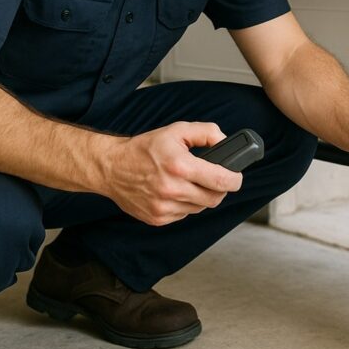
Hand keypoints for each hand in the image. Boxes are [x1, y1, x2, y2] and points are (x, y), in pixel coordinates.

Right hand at [102, 121, 243, 225]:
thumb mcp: (177, 130)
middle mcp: (172, 189)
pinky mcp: (158, 218)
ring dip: (202, 196)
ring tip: (192, 182)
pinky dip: (186, 204)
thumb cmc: (145, 148)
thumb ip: (207, 133)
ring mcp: (164, 207)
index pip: (221, 181)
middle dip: (220, 188)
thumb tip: (226, 142)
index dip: (235, 180)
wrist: (112, 168)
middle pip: (215, 198)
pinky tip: (178, 191)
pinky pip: (185, 214)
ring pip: (201, 208)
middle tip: (216, 178)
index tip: (236, 176)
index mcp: (179, 166)